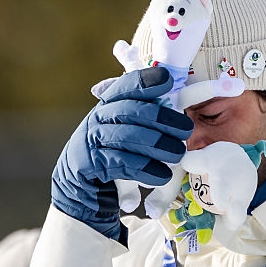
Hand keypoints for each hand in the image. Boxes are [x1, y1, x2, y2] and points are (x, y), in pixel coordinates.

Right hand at [51, 67, 193, 238]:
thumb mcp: (121, 130)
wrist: (78, 185)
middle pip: (131, 111)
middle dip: (162, 118)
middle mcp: (97, 118)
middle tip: (187, 129)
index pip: (126, 86)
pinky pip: (122, 164)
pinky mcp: (90, 164)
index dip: (147, 81)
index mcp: (108, 104)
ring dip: (158, 145)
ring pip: (128, 136)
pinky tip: (162, 176)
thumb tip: (179, 101)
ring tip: (178, 154)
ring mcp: (91, 140)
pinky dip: (145, 169)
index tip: (169, 81)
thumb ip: (143, 117)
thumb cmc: (110, 154)